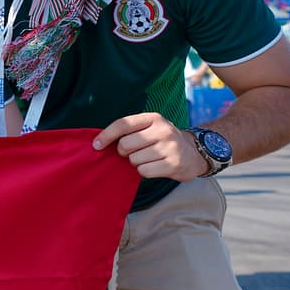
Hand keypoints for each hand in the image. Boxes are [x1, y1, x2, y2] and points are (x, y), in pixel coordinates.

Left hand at [92, 112, 207, 180]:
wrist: (193, 153)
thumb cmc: (162, 141)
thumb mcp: (150, 128)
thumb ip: (130, 131)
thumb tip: (99, 143)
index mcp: (153, 118)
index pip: (123, 124)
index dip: (106, 135)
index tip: (95, 145)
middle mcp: (163, 130)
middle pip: (125, 144)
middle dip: (124, 152)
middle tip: (135, 152)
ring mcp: (170, 147)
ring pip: (133, 160)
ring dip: (136, 162)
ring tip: (149, 158)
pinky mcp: (173, 164)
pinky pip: (144, 171)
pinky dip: (144, 171)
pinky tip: (155, 166)